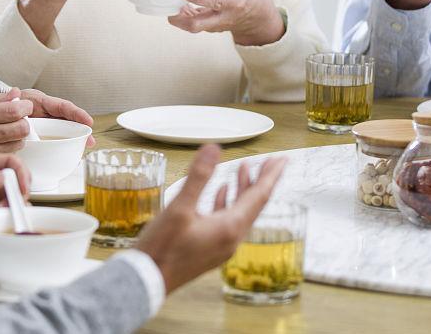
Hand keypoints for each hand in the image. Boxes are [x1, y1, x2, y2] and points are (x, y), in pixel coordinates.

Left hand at [0, 87, 96, 145]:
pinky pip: (54, 139)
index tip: (88, 121)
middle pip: (66, 119)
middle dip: (80, 128)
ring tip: (85, 148)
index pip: (59, 106)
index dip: (75, 113)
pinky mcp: (41, 134)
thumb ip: (8, 100)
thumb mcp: (3, 102)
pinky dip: (63, 146)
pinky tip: (70, 156)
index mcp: (38, 101)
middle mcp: (44, 111)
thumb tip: (14, 92)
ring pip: (63, 129)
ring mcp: (44, 123)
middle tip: (90, 140)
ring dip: (75, 138)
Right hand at [0, 97, 33, 162]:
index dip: (25, 108)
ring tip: (10, 135)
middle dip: (24, 124)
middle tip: (19, 122)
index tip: (25, 107)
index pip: (13, 111)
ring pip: (18, 143)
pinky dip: (10, 150)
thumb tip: (15, 93)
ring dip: (18, 138)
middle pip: (20, 128)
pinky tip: (3, 146)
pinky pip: (8, 155)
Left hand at [0, 152, 29, 258]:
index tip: (21, 187)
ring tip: (2, 215)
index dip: (19, 173)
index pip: (8, 163)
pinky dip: (10, 225)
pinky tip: (2, 226)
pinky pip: (5, 225)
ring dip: (16, 210)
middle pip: (16, 184)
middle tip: (13, 204)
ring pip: (14, 204)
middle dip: (20, 193)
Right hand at [136, 144, 286, 292]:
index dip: (271, 175)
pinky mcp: (211, 248)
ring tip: (246, 169)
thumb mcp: (179, 208)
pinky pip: (228, 221)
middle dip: (262, 180)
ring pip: (241, 212)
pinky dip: (229, 202)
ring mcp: (222, 245)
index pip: (259, 196)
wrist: (147, 282)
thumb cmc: (161, 248)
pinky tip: (223, 192)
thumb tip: (214, 149)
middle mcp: (231, 238)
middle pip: (254, 204)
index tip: (283, 159)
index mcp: (229, 228)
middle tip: (272, 161)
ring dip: (244, 189)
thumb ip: (198, 176)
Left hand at [168, 0, 284, 45]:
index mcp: (233, 2)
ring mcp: (215, 26)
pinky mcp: (209, 29)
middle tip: (170, 4)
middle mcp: (224, 18)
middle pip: (198, 24)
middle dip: (180, 17)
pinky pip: (191, 25)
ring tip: (170, 3)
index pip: (216, 2)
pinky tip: (177, 6)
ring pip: (192, 27)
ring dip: (177, 18)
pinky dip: (181, 17)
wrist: (256, 16)